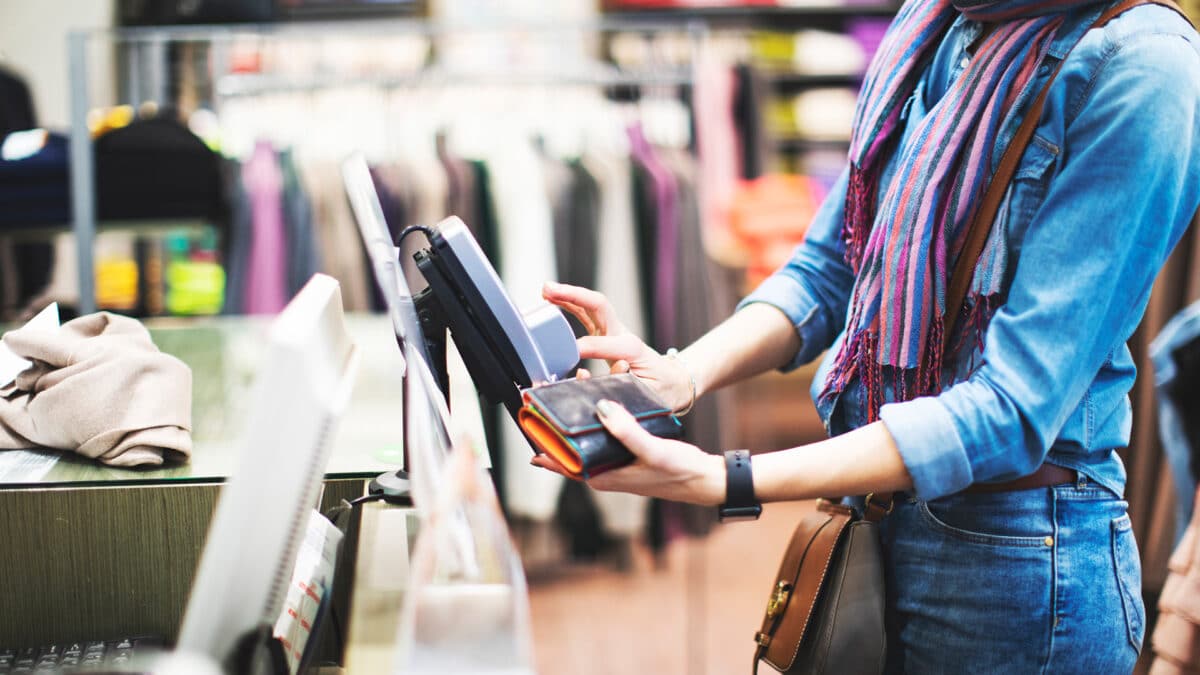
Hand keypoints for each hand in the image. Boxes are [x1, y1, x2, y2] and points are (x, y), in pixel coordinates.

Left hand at [530, 399, 725, 505]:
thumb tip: (601, 409)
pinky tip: (598, 407)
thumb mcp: (652, 449)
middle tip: (545, 402)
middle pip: (570, 452)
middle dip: (556, 429)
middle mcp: (605, 473)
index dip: (544, 446)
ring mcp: (615, 466)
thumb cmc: (679, 470)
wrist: (704, 480)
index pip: (563, 463)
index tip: (529, 425)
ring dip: (575, 422)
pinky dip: (595, 423)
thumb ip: (627, 431)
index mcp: (604, 476)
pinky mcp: (626, 457)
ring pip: (585, 444)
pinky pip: (602, 440)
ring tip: (570, 395)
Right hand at [542, 281, 693, 411]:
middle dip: (573, 296)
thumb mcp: (645, 393)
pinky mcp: (608, 335)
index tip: (569, 355)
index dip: (585, 347)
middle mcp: (623, 336)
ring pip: (591, 307)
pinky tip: (553, 299)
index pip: (604, 342)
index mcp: (632, 350)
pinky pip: (587, 315)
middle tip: (548, 290)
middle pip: (598, 307)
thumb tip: (587, 375)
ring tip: (546, 289)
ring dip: (569, 296)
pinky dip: (570, 305)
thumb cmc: (660, 390)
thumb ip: (617, 384)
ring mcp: (615, 333)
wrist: (674, 382)